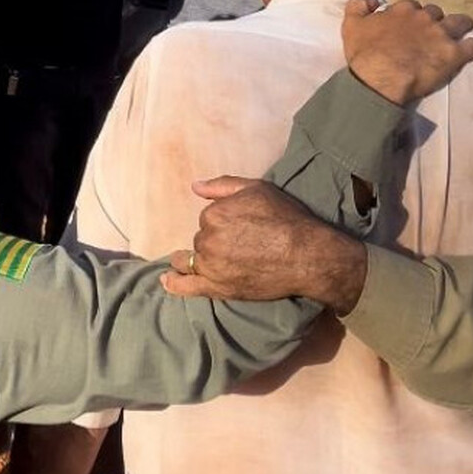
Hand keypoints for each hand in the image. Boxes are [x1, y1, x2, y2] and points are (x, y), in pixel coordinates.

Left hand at [161, 176, 366, 313]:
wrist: (306, 255)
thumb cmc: (286, 218)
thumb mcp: (257, 189)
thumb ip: (222, 185)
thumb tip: (195, 186)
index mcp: (214, 214)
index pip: (210, 217)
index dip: (226, 221)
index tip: (244, 226)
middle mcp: (207, 240)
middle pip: (202, 239)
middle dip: (216, 240)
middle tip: (243, 245)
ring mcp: (210, 266)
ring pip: (194, 260)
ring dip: (197, 258)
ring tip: (207, 260)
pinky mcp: (217, 288)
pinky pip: (186, 286)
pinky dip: (173, 283)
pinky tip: (166, 280)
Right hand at [342, 0, 472, 105]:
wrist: (381, 76)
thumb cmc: (365, 54)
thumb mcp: (351, 25)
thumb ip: (357, 7)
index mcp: (402, 11)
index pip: (411, 6)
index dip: (411, 16)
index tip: (408, 25)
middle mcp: (424, 18)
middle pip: (435, 13)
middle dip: (435, 19)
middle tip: (432, 31)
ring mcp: (441, 35)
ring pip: (458, 23)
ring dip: (462, 23)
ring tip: (467, 26)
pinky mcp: (454, 54)